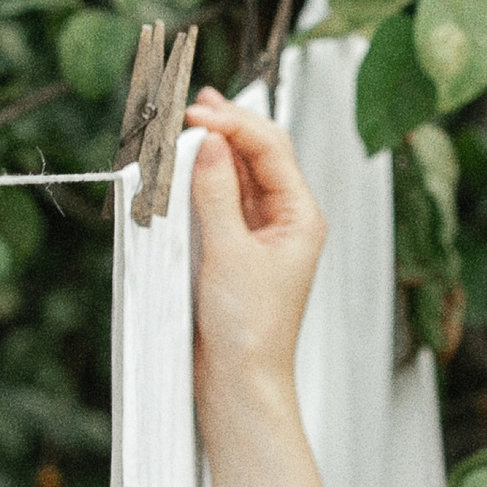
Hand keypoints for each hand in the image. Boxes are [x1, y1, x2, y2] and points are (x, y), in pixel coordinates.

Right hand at [188, 93, 327, 398]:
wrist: (241, 382)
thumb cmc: (251, 332)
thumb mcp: (229, 253)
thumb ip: (217, 193)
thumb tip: (209, 144)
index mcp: (301, 217)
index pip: (271, 149)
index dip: (235, 124)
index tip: (197, 112)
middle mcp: (286, 221)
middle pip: (259, 156)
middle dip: (228, 127)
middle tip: (193, 104)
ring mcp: (261, 234)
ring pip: (238, 176)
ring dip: (213, 151)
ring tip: (185, 127)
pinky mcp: (236, 249)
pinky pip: (222, 202)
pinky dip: (203, 181)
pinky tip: (185, 167)